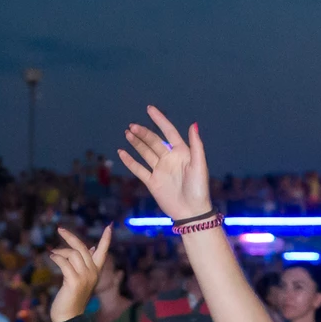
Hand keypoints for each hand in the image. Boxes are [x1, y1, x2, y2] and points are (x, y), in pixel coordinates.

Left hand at [48, 226, 111, 321]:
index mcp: (96, 272)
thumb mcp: (81, 278)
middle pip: (83, 248)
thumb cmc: (73, 298)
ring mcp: (85, 277)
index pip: (103, 252)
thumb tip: (92, 248)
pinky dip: (57, 258)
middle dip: (71, 237)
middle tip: (60, 229)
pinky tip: (52, 257)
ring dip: (61, 251)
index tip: (109, 226)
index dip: (106, 239)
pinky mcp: (74, 281)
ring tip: (53, 253)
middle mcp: (93, 273)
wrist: (69, 317)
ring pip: (73, 254)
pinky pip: (64, 262)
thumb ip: (86, 263)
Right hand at [117, 106, 213, 221]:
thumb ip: (196, 145)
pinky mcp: (152, 182)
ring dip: (136, 143)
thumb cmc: (198, 189)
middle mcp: (169, 159)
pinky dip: (130, 161)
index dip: (159, 120)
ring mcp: (160, 170)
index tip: (149, 109)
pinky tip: (121, 152)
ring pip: (145, 152)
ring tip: (127, 133)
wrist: (191, 212)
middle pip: (154, 141)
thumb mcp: (199, 165)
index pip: (168, 132)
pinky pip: (139, 169)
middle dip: (143, 133)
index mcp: (181, 153)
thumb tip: (193, 124)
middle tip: (132, 126)